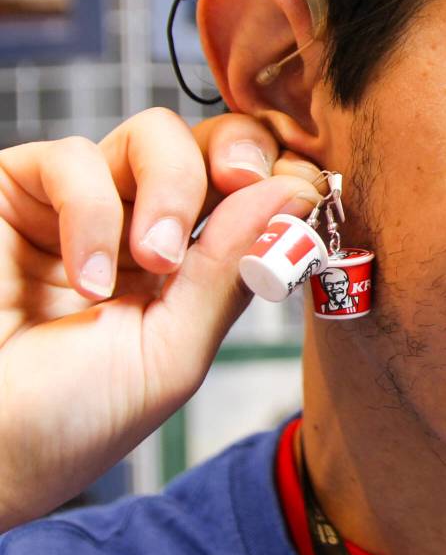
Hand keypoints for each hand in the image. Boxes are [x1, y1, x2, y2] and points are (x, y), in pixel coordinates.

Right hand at [0, 108, 321, 531]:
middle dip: (241, 152)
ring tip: (152, 263)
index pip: (251, 194)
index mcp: (193, 268)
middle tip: (243, 185)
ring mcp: (83, 206)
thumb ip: (226, 273)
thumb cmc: (71, 419)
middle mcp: (144, 227)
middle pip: (212, 144)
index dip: (283, 175)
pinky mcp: (16, 193)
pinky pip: (70, 159)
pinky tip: (87, 280)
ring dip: (170, 190)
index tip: (308, 187)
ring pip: (152, 135)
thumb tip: (288, 194)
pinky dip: (91, 213)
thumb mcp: (172, 353)